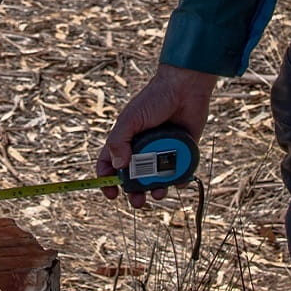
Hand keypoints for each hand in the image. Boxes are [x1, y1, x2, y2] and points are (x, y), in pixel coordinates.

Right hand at [97, 64, 216, 207]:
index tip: (110, 193)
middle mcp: (142, 149)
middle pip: (133, 177)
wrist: (185, 89)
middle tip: (137, 201)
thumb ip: (119, 141)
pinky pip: (179, 172)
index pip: (109, 164)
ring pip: (156, 179)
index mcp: (125, 141)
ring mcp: (162, 152)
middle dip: (132, 192)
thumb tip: (117, 166)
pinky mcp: (183, 152)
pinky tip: (178, 181)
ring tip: (158, 194)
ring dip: (155, 190)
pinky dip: (178, 180)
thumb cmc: (153, 99)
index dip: (106, 179)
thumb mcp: (130, 119)